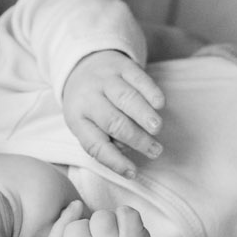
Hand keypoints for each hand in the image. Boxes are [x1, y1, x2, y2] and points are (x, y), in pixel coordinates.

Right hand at [46, 202, 187, 236]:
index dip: (67, 223)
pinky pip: (125, 212)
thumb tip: (74, 205)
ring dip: (111, 221)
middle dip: (90, 226)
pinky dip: (129, 217)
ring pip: (101, 216)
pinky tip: (133, 233)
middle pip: (77, 225)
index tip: (79, 217)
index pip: (57, 236)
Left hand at [61, 50, 165, 176]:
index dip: (114, 161)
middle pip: (113, 121)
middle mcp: (89, 98)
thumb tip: (128, 157)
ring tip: (157, 128)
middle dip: (136, 138)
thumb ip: (104, 141)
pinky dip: (150, 91)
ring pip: (125, 98)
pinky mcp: (121, 66)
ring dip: (143, 115)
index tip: (133, 173)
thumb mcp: (85, 124)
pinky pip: (137, 78)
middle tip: (154, 150)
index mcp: (77, 118)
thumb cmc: (89, 104)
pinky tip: (159, 103)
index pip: (95, 145)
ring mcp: (105, 80)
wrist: (82, 64)